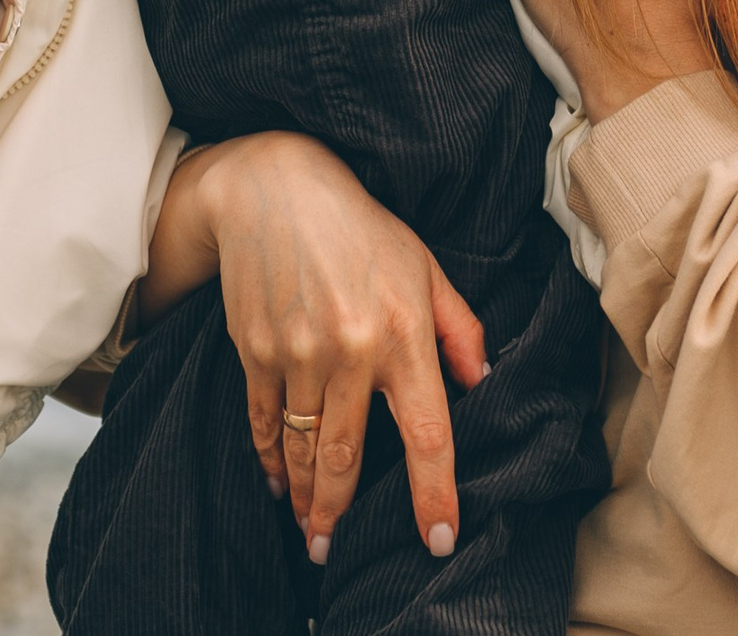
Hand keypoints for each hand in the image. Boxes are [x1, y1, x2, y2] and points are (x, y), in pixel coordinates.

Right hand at [154, 134, 488, 564]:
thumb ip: (460, 327)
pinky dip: (269, 460)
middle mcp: (349, 351)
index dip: (434, 494)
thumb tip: (482, 383)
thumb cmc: (358, 226)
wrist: (270, 186)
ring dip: (307, 498)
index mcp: (401, 333)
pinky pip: (262, 422)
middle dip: (342, 514)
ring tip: (311, 532)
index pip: (427, 433)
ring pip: (303, 448)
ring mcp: (296, 353)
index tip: (438, 539)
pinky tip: (278, 482)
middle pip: (349, 457)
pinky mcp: (255, 349)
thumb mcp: (424, 264)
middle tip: (335, 552)